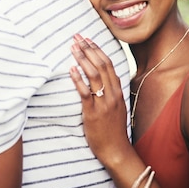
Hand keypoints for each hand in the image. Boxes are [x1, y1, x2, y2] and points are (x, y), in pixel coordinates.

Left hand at [70, 34, 131, 164]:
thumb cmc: (113, 129)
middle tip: (77, 37)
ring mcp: (103, 103)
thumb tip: (101, 79)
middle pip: (101, 65)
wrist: (116, 150)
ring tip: (72, 47)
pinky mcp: (93, 113)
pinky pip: (85, 93)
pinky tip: (71, 69)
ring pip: (94, 75)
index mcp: (118, 91)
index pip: (108, 64)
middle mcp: (112, 94)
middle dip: (88, 49)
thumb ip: (110, 92)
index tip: (88, 38)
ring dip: (82, 59)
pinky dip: (78, 79)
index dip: (97, 49)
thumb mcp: (116, 107)